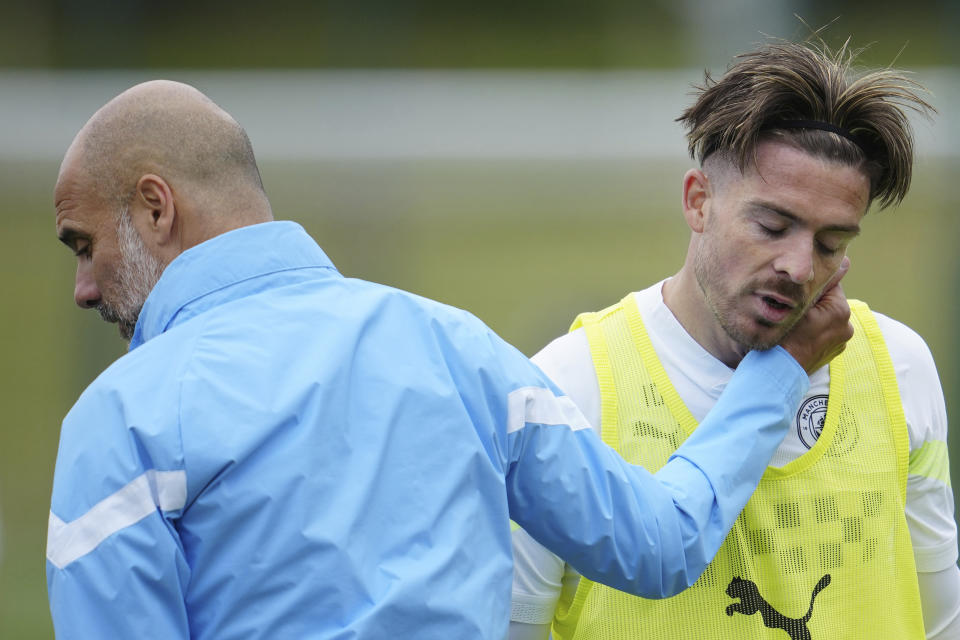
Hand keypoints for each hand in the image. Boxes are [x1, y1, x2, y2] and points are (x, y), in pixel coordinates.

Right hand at [780, 257, 852, 373]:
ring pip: (826, 318)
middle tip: (792, 308)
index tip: (796, 291)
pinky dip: (814, 331)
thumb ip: (822, 283)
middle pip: (828, 302)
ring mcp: (841, 341)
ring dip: (814, 317)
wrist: (778, 370)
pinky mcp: (833, 352)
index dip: (810, 286)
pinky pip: (824, 333)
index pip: (829, 285)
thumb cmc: (783, 336)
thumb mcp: (798, 304)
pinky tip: (799, 336)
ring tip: (795, 324)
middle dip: (813, 302)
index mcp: (840, 310)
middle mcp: (846, 326)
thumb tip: (846, 261)